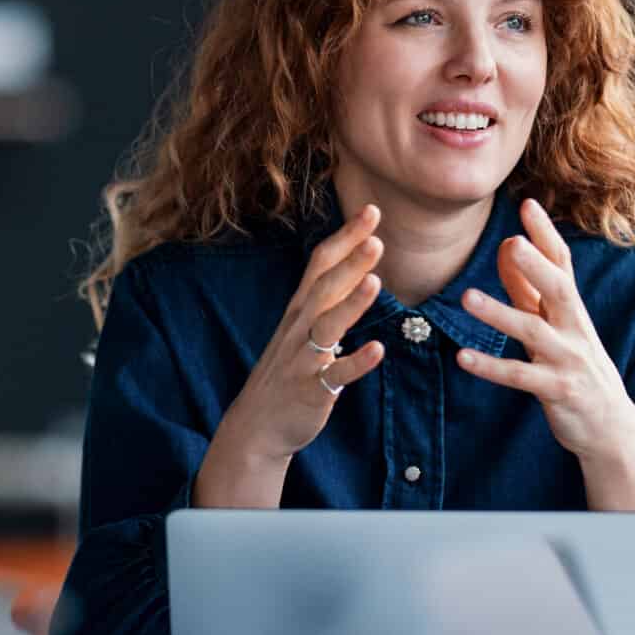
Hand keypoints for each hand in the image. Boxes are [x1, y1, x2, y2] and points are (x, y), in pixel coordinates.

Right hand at [194, 204, 388, 507]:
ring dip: (350, 304)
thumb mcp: (304, 326)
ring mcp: (303, 358)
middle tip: (376, 236)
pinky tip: (377, 350)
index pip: (322, 263)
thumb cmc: (289, 369)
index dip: (346, 236)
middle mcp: (299, 327)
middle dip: (350, 261)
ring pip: (327, 326)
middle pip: (324, 287)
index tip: (372, 210)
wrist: (257, 424)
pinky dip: (356, 362)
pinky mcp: (311, 389)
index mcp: (300, 308)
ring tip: (375, 282)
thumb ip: (330, 296)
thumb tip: (360, 262)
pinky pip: (335, 374)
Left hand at [453, 200, 634, 547]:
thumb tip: (509, 246)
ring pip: (534, 332)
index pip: (562, 264)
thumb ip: (530, 289)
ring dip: (500, 313)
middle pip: (559, 289)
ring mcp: (568, 361)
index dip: (546, 235)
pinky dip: (492, 367)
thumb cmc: (577, 369)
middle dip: (537, 265)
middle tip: (513, 241)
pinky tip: (462, 358)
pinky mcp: (559, 392)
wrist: (611, 428)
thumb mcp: (555, 325)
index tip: (528, 203)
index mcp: (572, 310)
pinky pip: (521, 378)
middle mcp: (574, 329)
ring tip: (466, 297)